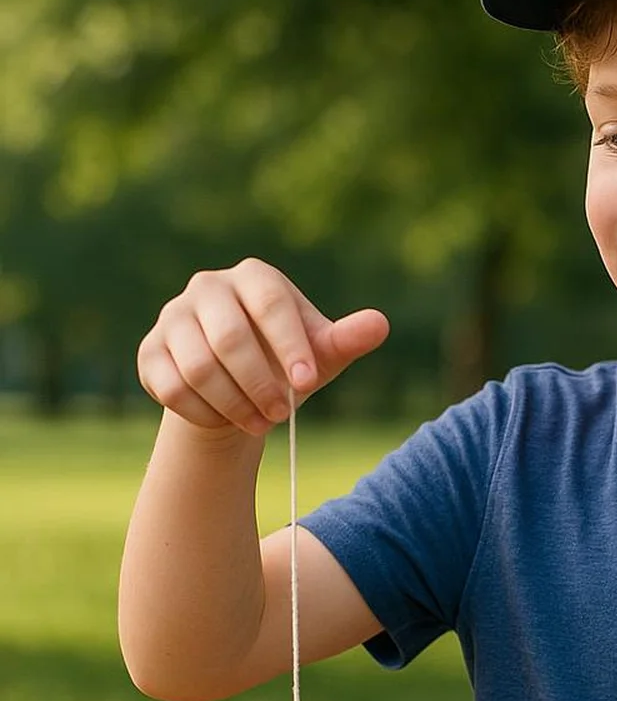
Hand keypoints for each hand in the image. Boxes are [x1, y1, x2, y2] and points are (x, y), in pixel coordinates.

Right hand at [137, 258, 389, 434]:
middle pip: (229, 338)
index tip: (307, 382)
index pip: (271, 303)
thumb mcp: (320, 354)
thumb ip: (347, 340)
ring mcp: (173, 317)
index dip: (290, 344)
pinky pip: (171, 387)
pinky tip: (226, 420)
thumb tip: (380, 324)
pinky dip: (203, 412)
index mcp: (254, 277)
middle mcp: (208, 287)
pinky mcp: (150, 351)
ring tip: (261, 422)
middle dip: (260, 384)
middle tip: (283, 414)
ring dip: (233, 403)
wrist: (237, 388)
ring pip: (197, 367)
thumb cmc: (287, 363)